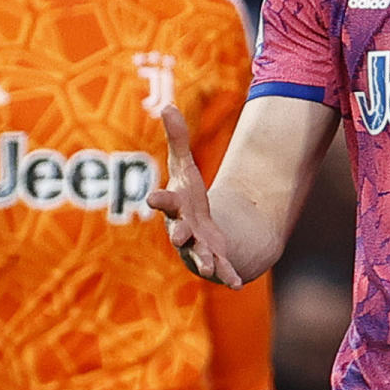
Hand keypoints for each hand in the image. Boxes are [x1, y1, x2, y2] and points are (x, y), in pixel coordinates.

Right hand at [146, 104, 242, 287]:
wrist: (197, 230)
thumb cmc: (187, 196)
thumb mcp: (184, 166)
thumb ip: (177, 139)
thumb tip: (166, 105)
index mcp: (175, 207)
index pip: (165, 202)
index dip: (159, 200)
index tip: (152, 198)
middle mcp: (182, 230)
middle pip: (178, 233)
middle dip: (179, 235)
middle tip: (179, 237)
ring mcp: (197, 248)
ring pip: (198, 256)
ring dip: (203, 261)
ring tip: (208, 268)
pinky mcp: (213, 259)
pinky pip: (221, 269)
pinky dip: (227, 276)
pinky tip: (237, 284)